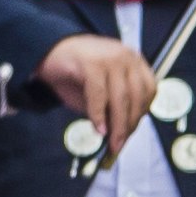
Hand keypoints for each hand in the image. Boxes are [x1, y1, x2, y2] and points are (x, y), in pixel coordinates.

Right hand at [42, 31, 157, 164]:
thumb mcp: (101, 92)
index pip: (149, 90)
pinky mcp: (91, 63)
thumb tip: (121, 134)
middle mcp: (126, 57)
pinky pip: (98, 94)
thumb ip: (113, 107)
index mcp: (134, 61)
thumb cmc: (76, 73)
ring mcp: (109, 58)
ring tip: (111, 142)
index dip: (142, 113)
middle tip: (120, 144)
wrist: (47, 52)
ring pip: (121, 97)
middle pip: (136, 96)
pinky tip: (98, 128)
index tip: (132, 132)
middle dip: (129, 125)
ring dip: (117, 124)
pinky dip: (98, 114)